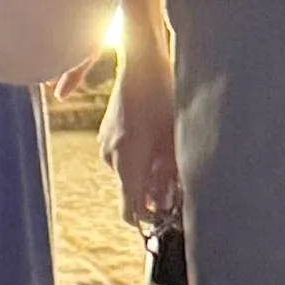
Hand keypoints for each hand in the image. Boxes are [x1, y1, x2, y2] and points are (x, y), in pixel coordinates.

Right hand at [104, 44, 179, 233]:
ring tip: (171, 159)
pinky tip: (158, 141)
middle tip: (179, 186)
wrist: (141, 62)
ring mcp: (106, 142)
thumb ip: (174, 176)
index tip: (167, 222)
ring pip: (128, 171)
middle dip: (153, 194)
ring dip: (147, 172)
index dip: (148, 222)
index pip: (129, 211)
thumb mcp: (175, 140)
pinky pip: (123, 155)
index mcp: (126, 163)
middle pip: (130, 191)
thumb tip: (177, 202)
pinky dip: (140, 157)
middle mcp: (111, 156)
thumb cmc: (163, 98)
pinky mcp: (108, 130)